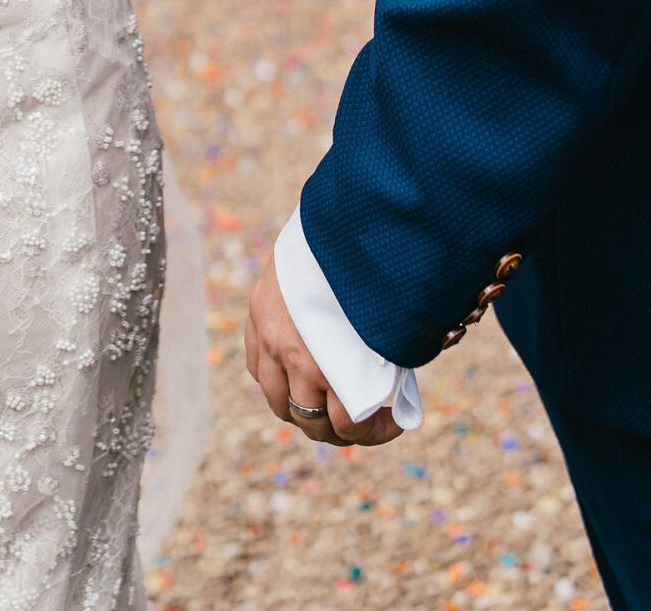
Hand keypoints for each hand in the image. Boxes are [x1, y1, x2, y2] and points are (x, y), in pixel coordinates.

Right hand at [245, 251, 401, 448]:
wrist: (347, 217)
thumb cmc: (375, 274)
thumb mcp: (384, 326)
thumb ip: (378, 368)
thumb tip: (387, 402)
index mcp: (331, 362)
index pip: (346, 424)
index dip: (374, 433)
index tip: (394, 422)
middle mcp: (294, 355)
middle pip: (308, 421)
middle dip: (337, 430)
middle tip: (359, 422)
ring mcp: (269, 334)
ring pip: (276, 401)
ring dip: (301, 412)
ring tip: (325, 406)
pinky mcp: (256, 312)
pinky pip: (257, 367)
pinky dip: (275, 380)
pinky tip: (296, 375)